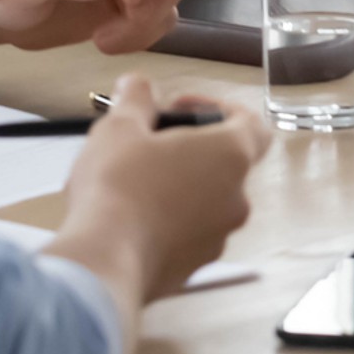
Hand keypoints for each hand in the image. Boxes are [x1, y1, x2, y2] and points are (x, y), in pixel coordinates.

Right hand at [47, 73, 271, 311]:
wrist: (102, 264)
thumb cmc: (118, 187)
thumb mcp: (121, 124)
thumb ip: (137, 96)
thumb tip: (138, 86)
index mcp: (231, 156)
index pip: (251, 123)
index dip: (216, 108)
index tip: (178, 108)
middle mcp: (235, 199)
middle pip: (222, 162)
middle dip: (186, 147)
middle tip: (145, 142)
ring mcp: (217, 238)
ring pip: (203, 200)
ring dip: (175, 184)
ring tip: (129, 180)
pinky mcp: (192, 268)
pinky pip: (186, 233)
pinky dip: (165, 220)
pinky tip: (126, 216)